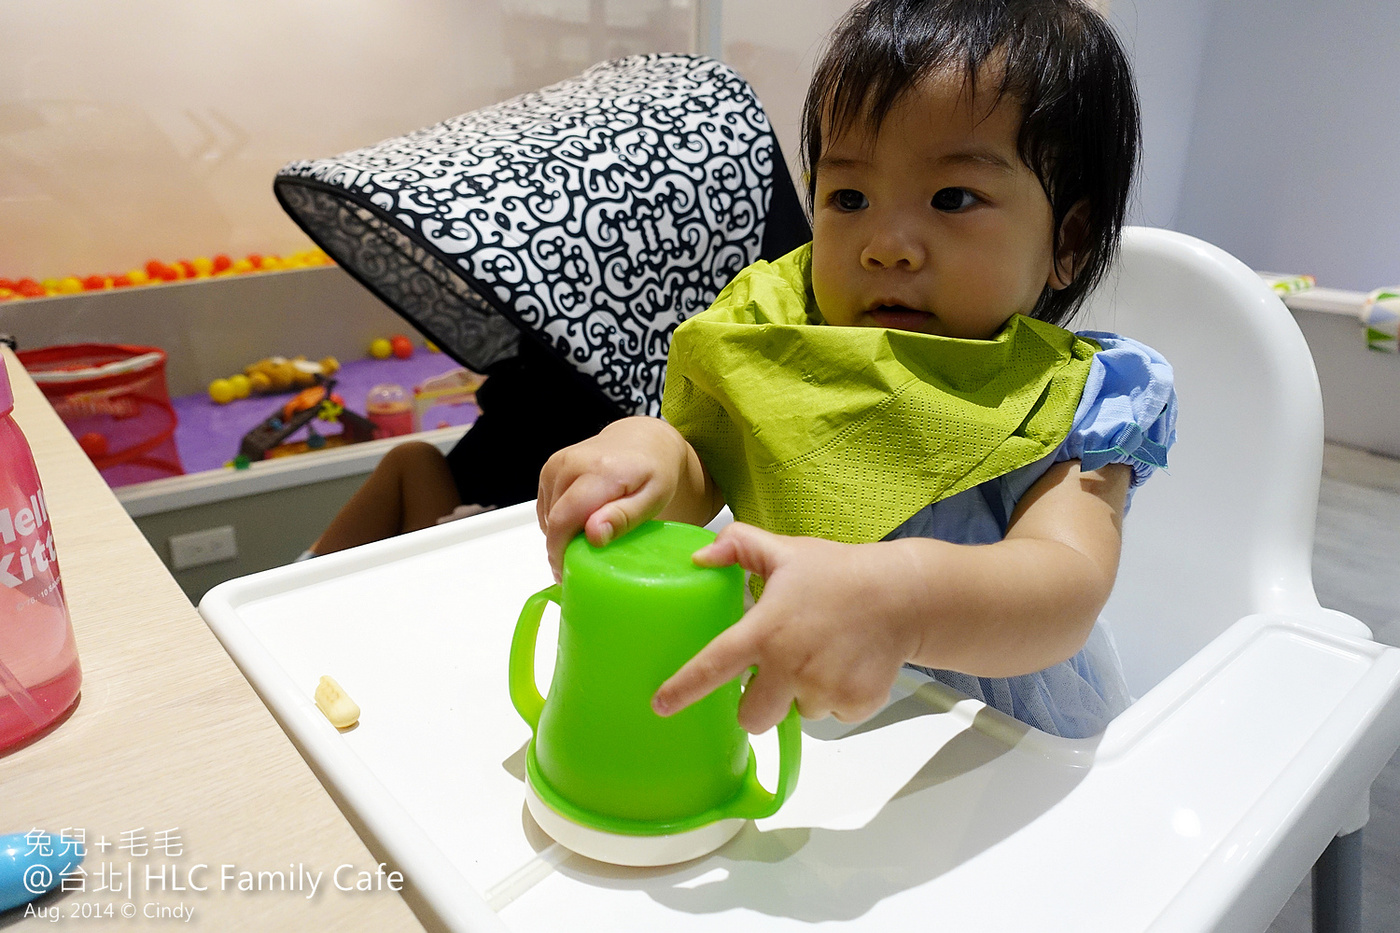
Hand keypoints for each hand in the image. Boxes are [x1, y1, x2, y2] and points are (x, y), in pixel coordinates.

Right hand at [536, 417, 714, 580]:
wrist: (644, 440)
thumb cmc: (653, 471)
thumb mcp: (653, 498)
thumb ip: (624, 517)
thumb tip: (593, 534)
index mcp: (600, 473)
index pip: (564, 519)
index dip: (560, 552)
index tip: (567, 574)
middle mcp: (572, 464)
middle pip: (553, 520)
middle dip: (562, 548)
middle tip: (580, 565)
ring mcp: (558, 464)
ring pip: (547, 515)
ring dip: (561, 533)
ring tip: (586, 540)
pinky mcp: (551, 467)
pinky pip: (546, 505)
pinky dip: (558, 519)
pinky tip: (580, 521)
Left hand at [652, 523, 920, 732]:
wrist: (904, 594)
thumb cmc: (839, 573)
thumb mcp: (786, 551)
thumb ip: (740, 547)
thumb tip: (700, 556)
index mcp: (765, 631)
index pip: (713, 666)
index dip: (683, 689)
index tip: (660, 705)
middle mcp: (790, 666)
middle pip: (752, 717)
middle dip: (757, 704)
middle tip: (776, 673)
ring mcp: (823, 689)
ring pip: (796, 713)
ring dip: (801, 695)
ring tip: (823, 656)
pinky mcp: (853, 703)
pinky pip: (831, 714)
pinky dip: (836, 697)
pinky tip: (847, 664)